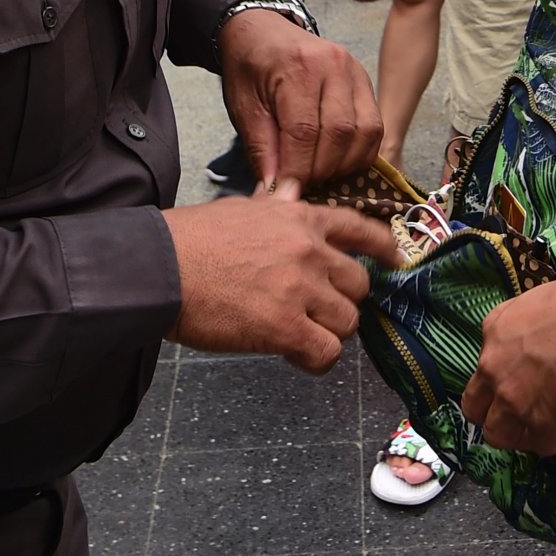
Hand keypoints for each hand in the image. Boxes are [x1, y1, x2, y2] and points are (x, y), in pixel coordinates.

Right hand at [165, 183, 397, 372]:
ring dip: (327, 333)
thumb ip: (275, 209)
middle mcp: (309, 251)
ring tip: (298, 336)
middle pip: (359, 285)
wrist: (160, 267)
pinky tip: (294, 355)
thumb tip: (288, 195)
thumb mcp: (242, 209)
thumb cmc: (191, 240)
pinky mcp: (285, 327)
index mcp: (299, 219)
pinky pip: (326, 353)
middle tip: (315, 313)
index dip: (382, 248)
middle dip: (341, 302)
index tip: (396, 261)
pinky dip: (315, 360)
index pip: (359, 229)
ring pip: (347, 322)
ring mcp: (300, 289)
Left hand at [219, 10, 381, 186]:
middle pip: (340, 134)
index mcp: (297, 67)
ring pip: (366, 132)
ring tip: (320, 174)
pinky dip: (360, 151)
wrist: (263, 30)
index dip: (298, 170)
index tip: (286, 194)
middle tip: (302, 186)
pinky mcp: (366, 80)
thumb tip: (276, 192)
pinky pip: (375, 126)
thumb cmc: (249, 68)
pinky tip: (338, 160)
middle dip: (321, 170)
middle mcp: (334, 65)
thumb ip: (262, 149)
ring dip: (345, 164)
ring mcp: (355, 71)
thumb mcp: (243, 107)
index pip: (304, 132)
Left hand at [461, 260, 555, 452]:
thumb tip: (546, 346)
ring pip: (498, 434)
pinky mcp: (539, 423)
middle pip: (475, 406)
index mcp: (494, 330)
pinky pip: (544, 445)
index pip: (485, 366)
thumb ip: (528, 330)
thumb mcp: (541, 303)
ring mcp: (511, 398)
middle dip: (499, 412)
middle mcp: (492, 366)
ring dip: (524, 432)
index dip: (509, 375)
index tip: (537, 375)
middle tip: (532, 409)